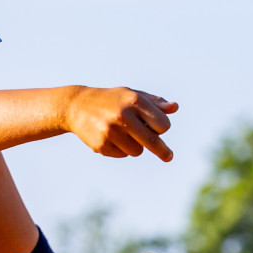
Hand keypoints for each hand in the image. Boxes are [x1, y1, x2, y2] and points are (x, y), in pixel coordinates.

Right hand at [60, 86, 177, 160]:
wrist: (77, 106)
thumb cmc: (111, 100)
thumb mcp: (132, 95)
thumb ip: (154, 102)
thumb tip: (174, 108)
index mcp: (134, 101)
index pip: (162, 124)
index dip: (162, 127)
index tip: (159, 129)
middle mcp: (123, 116)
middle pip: (152, 142)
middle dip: (162, 151)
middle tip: (169, 157)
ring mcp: (111, 131)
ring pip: (137, 151)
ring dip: (136, 146)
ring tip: (124, 135)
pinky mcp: (102, 145)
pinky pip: (123, 155)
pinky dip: (121, 149)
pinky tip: (111, 138)